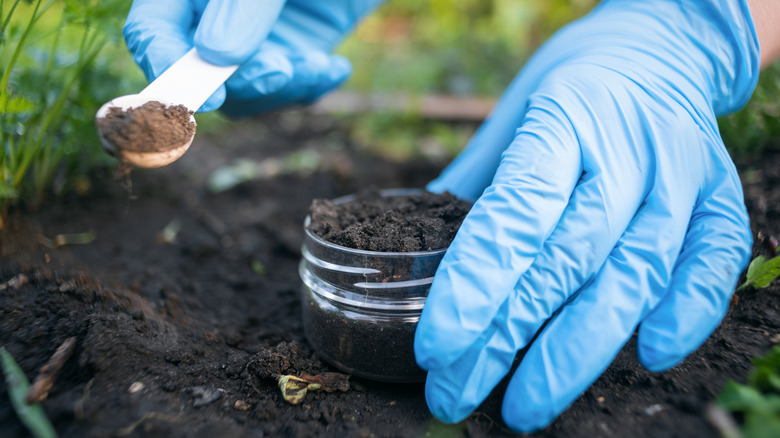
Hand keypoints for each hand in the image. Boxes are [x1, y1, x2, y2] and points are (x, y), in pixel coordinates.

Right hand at [123, 0, 382, 115]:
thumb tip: (216, 55)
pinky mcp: (291, 51)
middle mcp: (212, 14)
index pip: (152, 30)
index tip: (208, 96)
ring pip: (244, 92)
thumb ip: (242, 4)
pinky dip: (310, 87)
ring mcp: (252, 36)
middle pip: (199, 73)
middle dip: (242, 82)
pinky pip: (287, 90)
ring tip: (319, 64)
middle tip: (280, 71)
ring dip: (283, 88)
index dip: (168, 66)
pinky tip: (335, 68)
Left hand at [415, 0, 759, 431]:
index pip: (516, 213)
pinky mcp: (722, 197)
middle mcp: (628, 150)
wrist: (660, 47)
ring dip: (578, 353)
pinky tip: (648, 357)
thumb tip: (419, 251)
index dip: (475, 285)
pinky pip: (714, 262)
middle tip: (455, 392)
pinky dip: (689, 313)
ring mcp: (682, 176)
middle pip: (566, 260)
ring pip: (634, 275)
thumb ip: (476, 184)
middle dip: (507, 338)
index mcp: (563, 119)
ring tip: (524, 406)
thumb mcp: (512, 116)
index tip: (436, 347)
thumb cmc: (570, 87)